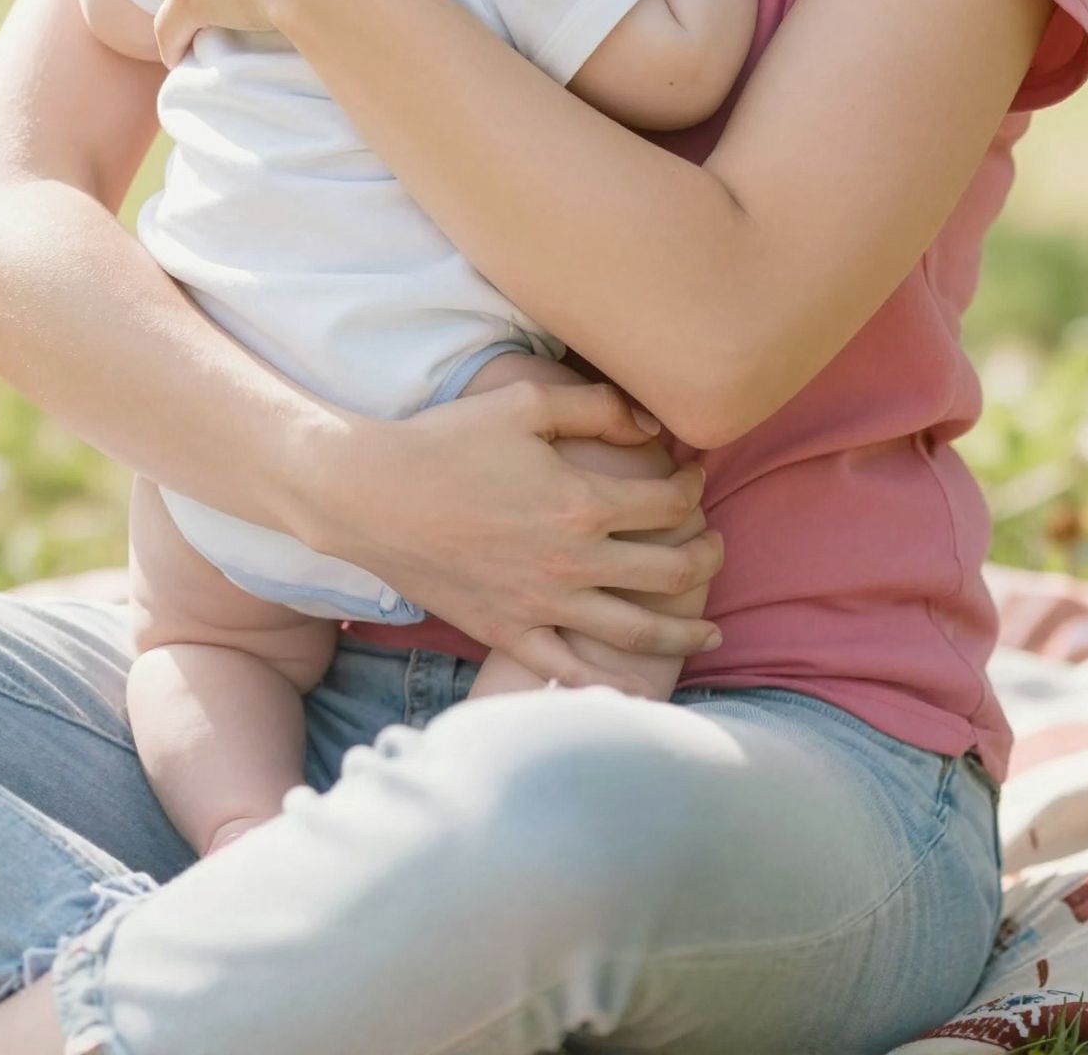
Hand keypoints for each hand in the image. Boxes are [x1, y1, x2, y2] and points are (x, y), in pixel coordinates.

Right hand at [327, 382, 724, 690]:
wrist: (371, 495)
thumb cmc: (447, 440)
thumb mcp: (525, 402)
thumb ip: (598, 406)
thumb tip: (654, 424)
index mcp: (583, 503)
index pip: (669, 503)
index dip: (693, 488)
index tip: (694, 479)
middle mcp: (573, 562)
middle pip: (670, 570)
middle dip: (706, 556)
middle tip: (716, 546)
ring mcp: (541, 605)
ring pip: (638, 632)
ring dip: (685, 629)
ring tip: (710, 628)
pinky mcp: (507, 631)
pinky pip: (570, 669)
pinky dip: (609, 684)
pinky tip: (637, 686)